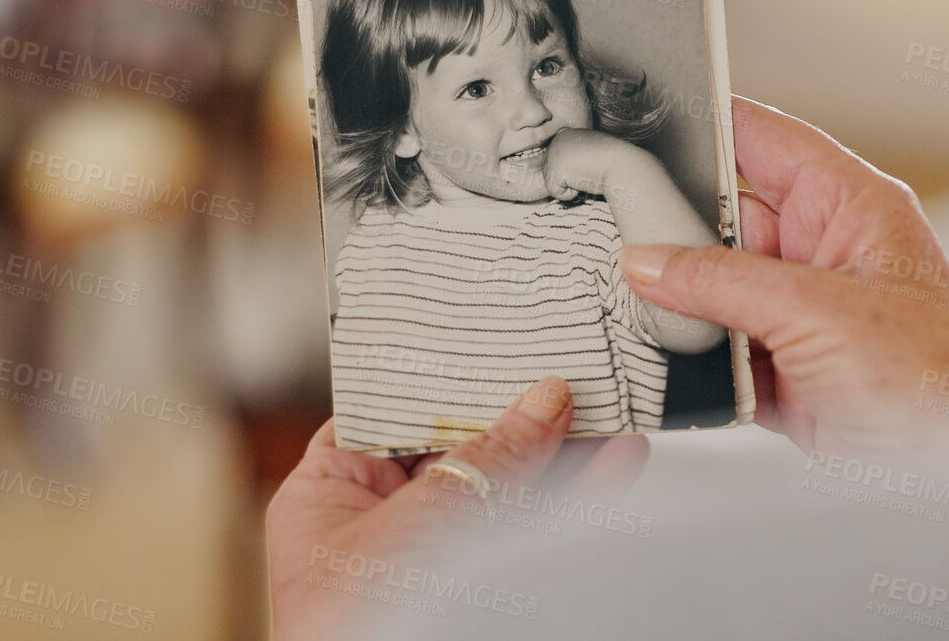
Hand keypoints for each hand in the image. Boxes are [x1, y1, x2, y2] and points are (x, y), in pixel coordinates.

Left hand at [267, 376, 649, 638]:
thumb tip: (543, 402)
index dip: (450, 373)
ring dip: (565, 453)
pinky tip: (617, 466)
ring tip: (619, 414)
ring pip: (509, 491)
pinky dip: (575, 501)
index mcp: (328, 493)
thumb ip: (487, 461)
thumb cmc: (360, 627)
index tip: (505, 336)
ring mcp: (436, 557)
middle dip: (523, 411)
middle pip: (461, 444)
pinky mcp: (481, 588)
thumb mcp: (421, 523)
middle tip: (576, 370)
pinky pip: (531, 533)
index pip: (393, 407)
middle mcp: (381, 521)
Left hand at [543, 127, 638, 202]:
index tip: (593, 164)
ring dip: (572, 186)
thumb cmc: (613, 163)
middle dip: (572, 179)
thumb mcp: (591, 153)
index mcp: (566, 135)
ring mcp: (553, 154)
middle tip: (590, 171)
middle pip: (553, 173)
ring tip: (588, 175)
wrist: (622, 164)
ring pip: (554, 183)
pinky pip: (557, 193)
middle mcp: (556, 141)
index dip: (578, 171)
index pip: (561, 164)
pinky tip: (584, 181)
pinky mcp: (555, 169)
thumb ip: (575, 158)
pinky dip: (571, 194)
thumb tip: (563, 175)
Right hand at [617, 98, 948, 455]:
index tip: (641, 124)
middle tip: (619, 239)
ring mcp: (806, 312)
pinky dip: (695, 360)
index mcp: (850, 204)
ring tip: (640, 306)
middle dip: (675, 233)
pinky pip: (722, 351)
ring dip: (682, 305)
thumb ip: (722, 282)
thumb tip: (649, 262)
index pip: (764, 137)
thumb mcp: (815, 311)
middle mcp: (826, 251)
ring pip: (716, 289)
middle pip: (726, 219)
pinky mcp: (791, 371)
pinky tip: (670, 361)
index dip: (706, 124)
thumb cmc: (936, 380)